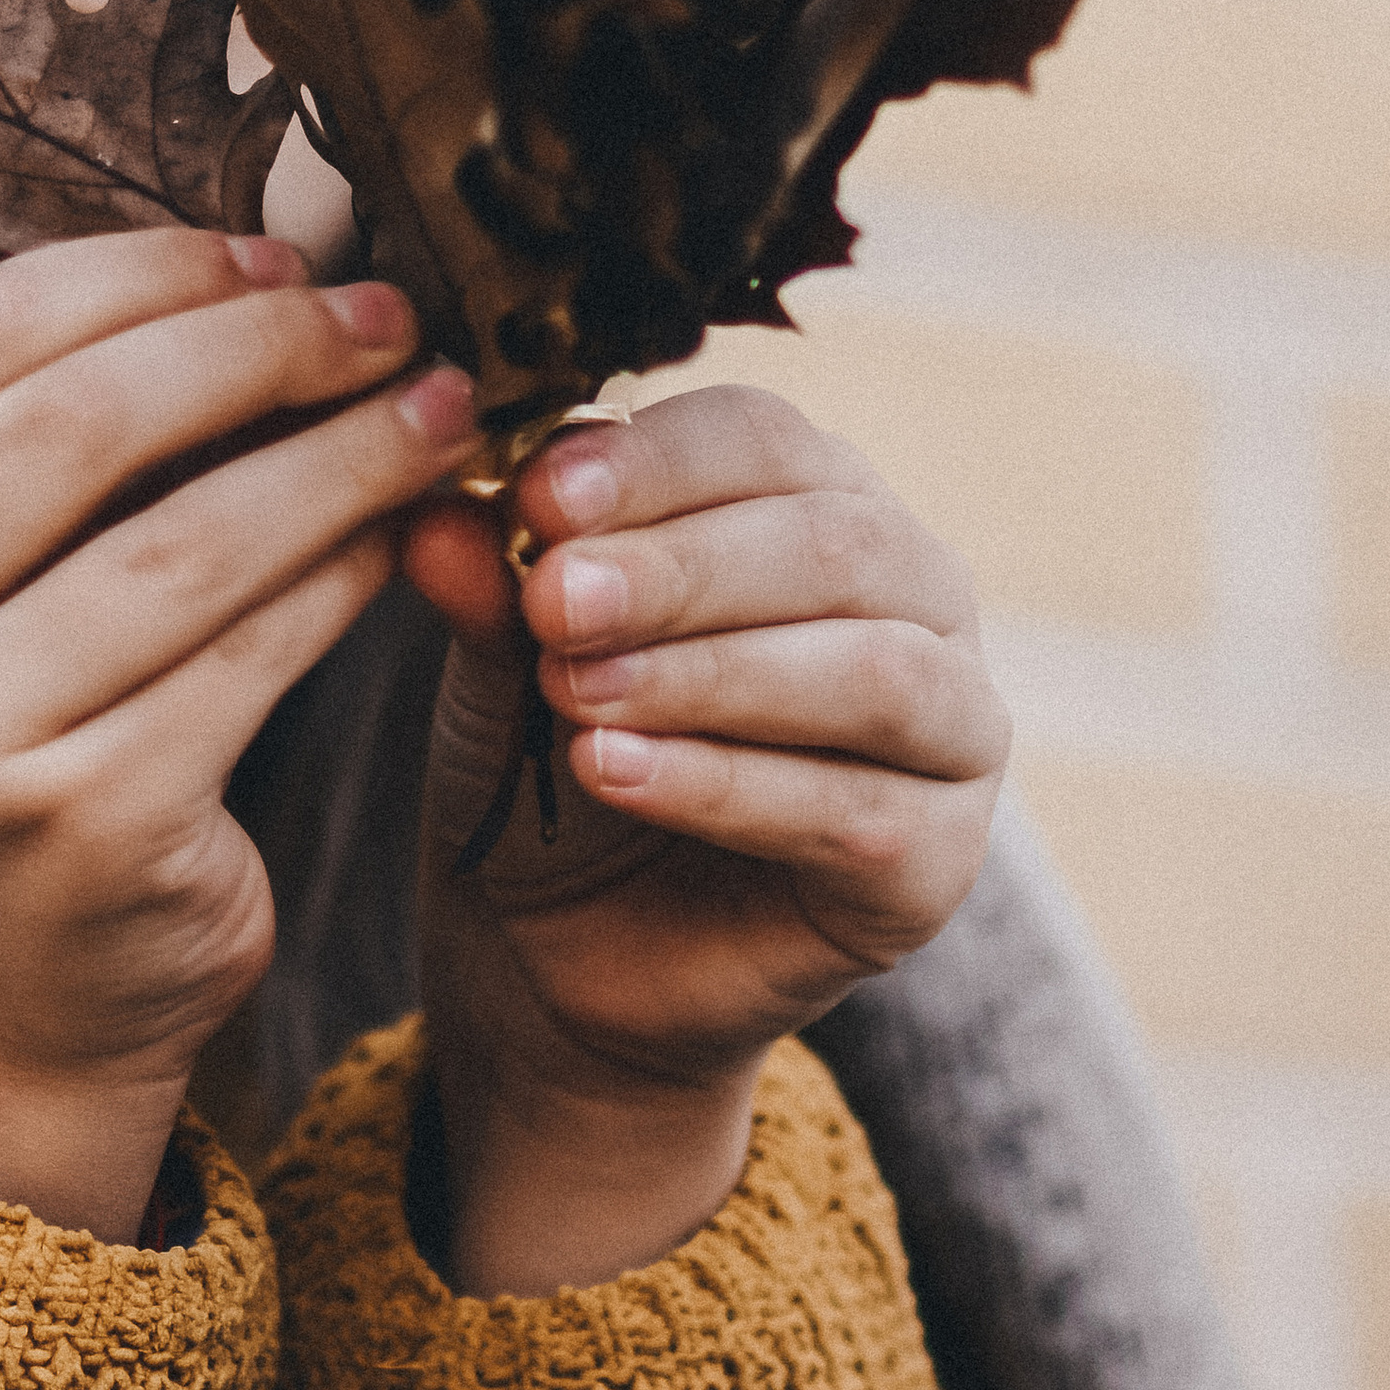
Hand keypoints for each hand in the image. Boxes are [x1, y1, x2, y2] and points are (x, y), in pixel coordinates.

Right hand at [0, 229, 476, 1236]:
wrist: (22, 985)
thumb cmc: (46, 725)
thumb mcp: (7, 578)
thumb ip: (91, 439)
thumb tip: (279, 266)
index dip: (142, 272)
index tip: (279, 254)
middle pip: (79, 424)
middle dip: (257, 349)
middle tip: (387, 321)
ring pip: (183, 543)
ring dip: (337, 458)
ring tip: (435, 414)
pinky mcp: (86, 825)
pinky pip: (249, 659)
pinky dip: (344, 577)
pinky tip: (405, 534)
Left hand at [403, 386, 1009, 1294]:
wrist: (557, 952)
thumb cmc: (554, 756)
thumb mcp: (505, 661)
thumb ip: (494, 586)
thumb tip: (438, 508)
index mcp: (819, 501)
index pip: (763, 437)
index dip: (653, 462)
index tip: (535, 497)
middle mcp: (916, 595)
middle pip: (831, 541)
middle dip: (679, 568)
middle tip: (551, 598)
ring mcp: (951, 727)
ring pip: (869, 670)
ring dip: (712, 674)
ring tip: (576, 691)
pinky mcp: (937, 859)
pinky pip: (853, 809)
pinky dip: (726, 786)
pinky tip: (614, 773)